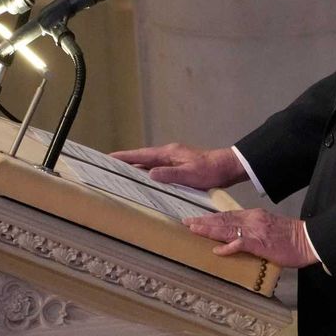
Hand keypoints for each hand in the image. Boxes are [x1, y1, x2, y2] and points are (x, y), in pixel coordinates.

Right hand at [109, 143, 246, 189]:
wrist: (228, 167)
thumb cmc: (211, 170)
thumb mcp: (190, 174)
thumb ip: (169, 174)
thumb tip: (149, 174)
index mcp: (169, 153)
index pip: (141, 154)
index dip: (124, 157)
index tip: (108, 157)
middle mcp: (169, 154)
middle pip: (142, 158)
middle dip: (126, 163)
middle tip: (109, 168)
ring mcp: (174, 160)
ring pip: (150, 164)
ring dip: (136, 169)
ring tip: (121, 176)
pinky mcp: (179, 167)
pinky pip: (158, 170)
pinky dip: (148, 174)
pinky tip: (145, 182)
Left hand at [185, 209, 318, 268]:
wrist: (308, 240)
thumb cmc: (290, 238)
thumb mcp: (268, 229)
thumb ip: (252, 232)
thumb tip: (236, 239)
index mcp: (254, 216)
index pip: (228, 215)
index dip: (210, 218)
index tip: (196, 219)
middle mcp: (252, 219)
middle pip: (223, 219)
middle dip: (204, 222)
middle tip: (186, 222)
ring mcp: (256, 231)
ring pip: (228, 228)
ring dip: (209, 230)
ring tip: (194, 230)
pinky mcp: (261, 243)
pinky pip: (241, 244)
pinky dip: (228, 247)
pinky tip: (217, 250)